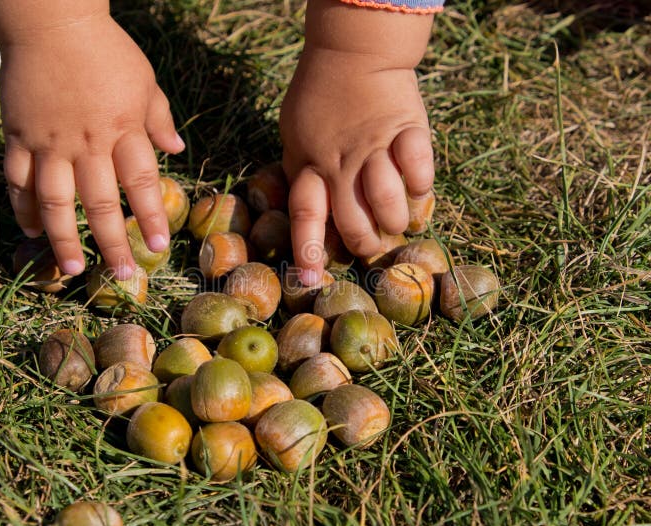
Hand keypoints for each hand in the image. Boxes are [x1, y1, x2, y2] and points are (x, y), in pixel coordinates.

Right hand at [0, 7, 182, 277]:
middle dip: (113, 243)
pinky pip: (18, 181)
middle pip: (101, 204)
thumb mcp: (144, 80)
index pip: (142, 183)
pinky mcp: (18, 136)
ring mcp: (49, 142)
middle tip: (122, 275)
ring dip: (64, 239)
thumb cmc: (105, 50)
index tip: (160, 246)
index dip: (152, 217)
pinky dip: (23, 208)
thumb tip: (178, 150)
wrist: (51, 20)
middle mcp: (87, 143)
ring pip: (55, 202)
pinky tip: (31, 230)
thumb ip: (158, 119)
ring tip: (72, 268)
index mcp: (123, 129)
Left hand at [279, 0, 434, 284]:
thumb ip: (301, 172)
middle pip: (353, 221)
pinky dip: (421, 184)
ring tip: (399, 223)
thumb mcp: (295, 136)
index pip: (306, 216)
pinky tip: (419, 188)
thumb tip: (305, 212)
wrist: (352, 52)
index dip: (308, 251)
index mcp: (309, 166)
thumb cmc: (318, 96)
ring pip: (388, 202)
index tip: (310, 282)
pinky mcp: (407, 130)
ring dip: (395, 221)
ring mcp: (375, 148)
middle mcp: (340, 164)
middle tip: (372, 248)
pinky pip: (419, 167)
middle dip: (365, 245)